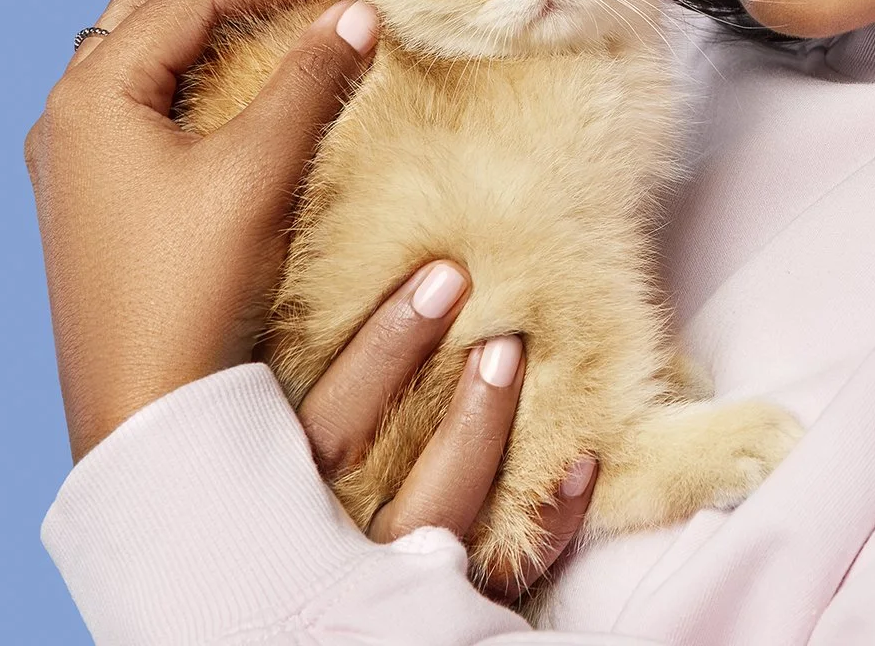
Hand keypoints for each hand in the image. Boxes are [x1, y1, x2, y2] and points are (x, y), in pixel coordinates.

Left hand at [26, 0, 374, 459]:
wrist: (140, 409)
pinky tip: (241, 112)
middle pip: (150, 11)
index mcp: (93, 93)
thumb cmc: (188, 286)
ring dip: (210, 39)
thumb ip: (309, 81)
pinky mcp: (91, 201)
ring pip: (142, 59)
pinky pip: (140, 109)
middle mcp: (67, 115)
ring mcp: (72, 162)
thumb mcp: (256, 172)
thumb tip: (355, 14)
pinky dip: (195, 86)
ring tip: (283, 42)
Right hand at [299, 263, 596, 601]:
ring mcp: (392, 575)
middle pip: (353, 455)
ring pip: (431, 516)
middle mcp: (333, 529)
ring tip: (512, 352)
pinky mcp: (450, 606)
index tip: (439, 275)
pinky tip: (585, 463)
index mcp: (289, 480)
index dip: (375, 345)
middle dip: (403, 362)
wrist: (355, 601)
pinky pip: (504, 571)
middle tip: (461, 283)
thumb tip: (422, 267)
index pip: (320, 416)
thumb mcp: (316, 424)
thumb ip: (330, 370)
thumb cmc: (336, 476)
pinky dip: (552, 521)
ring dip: (475, 430)